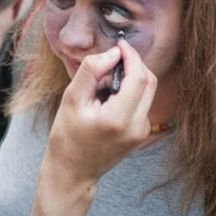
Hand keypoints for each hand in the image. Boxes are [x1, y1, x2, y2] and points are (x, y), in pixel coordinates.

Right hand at [43, 40, 156, 186]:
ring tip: (103, 84)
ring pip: (148, 90)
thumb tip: (114, 52)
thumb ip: (92, 71)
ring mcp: (142, 132)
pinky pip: (142, 102)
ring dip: (131, 77)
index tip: (119, 44)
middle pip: (149, 81)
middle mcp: (137, 127)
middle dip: (133, 64)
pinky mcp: (142, 133)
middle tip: (111, 60)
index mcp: (118, 119)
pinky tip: (108, 98)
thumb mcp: (71, 98)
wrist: (73, 171)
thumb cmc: (67, 135)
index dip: (131, 56)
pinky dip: (129, 91)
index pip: (138, 77)